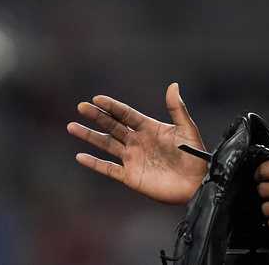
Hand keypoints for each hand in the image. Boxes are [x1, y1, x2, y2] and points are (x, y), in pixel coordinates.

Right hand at [67, 82, 206, 204]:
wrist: (196, 182)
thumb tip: (173, 85)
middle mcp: (137, 141)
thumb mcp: (187, 129)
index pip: (126, 114)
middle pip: (113, 126)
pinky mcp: (130, 176)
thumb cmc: (194, 155)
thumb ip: (177, 109)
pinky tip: (80, 156)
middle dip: (97, 116)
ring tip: (72, 126)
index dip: (112, 106)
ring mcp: (132, 158)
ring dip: (89, 136)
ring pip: (106, 144)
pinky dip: (94, 163)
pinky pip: (108, 169)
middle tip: (81, 106)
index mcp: (149, 128)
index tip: (97, 98)